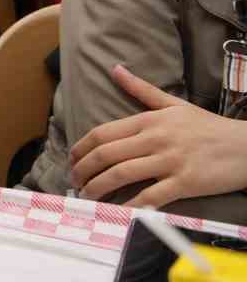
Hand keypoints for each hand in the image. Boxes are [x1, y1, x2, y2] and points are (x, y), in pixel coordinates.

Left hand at [70, 64, 246, 206]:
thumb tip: (115, 69)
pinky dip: (129, 206)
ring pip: (121, 174)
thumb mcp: (175, 104)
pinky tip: (115, 213)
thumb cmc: (209, 127)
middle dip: (83, 170)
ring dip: (98, 188)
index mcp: (149, 120)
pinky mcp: (186, 183)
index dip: (81, 149)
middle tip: (75, 181)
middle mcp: (156, 139)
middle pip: (106, 154)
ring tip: (87, 196)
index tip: (72, 160)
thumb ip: (141, 90)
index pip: (102, 133)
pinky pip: (149, 196)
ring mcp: (170, 161)